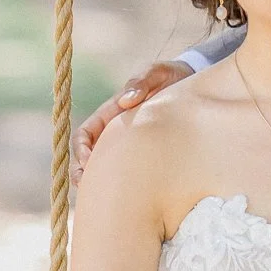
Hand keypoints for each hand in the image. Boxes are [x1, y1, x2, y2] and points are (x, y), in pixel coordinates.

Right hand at [71, 60, 190, 183]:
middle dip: (82, 173)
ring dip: (98, 181)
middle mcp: (115, 131)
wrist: (189, 81)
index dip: (81, 149)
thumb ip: (140, 83)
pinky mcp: (145, 151)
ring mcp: (129, 143)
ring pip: (105, 166)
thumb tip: (126, 101)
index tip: (88, 161)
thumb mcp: (154, 73)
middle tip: (86, 187)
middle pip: (88, 156)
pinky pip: (128, 169)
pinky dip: (122, 182)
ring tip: (102, 197)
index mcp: (110, 113)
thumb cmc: (168, 76)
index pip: (84, 134)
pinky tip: (129, 195)